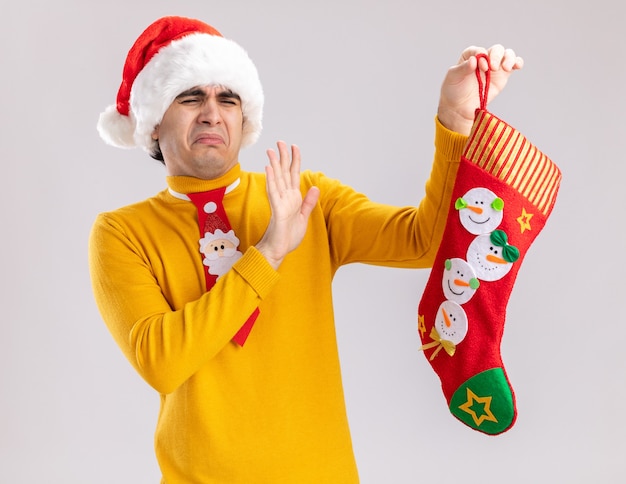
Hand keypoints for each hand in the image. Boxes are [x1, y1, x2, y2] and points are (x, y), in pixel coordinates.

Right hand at [255, 141, 319, 269]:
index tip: (294, 147)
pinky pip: (273, 193)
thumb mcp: (303, 218)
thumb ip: (308, 203)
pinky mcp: (277, 210)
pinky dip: (271, 180)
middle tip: (280, 142)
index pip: (293, 175)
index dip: (295, 161)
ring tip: (272, 151)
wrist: (279, 251)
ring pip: (277, 179)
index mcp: (292, 198)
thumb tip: (315, 188)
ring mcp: (279, 203)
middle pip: (284, 173)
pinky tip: (269, 168)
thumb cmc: (288, 236)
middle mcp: (285, 198)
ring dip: (275, 164)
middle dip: (283, 157)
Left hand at [437, 44, 523, 134]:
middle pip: (496, 50)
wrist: (460, 107)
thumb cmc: (454, 90)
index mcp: (470, 55)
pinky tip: (517, 65)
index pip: (479, 51)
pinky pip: (513, 65)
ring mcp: (494, 66)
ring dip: (509, 58)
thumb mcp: (453, 77)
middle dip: (496, 56)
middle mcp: (484, 58)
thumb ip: (463, 68)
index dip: (481, 56)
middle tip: (492, 68)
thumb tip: (474, 60)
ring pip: (506, 54)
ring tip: (506, 68)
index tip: (480, 67)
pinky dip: (517, 62)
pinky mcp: (502, 76)